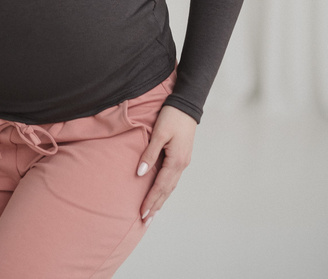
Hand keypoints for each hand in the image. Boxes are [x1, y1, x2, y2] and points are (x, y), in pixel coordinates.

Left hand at [137, 105, 196, 223]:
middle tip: (145, 220)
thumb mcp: (159, 133)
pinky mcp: (182, 157)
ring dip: (161, 200)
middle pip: (167, 190)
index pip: (160, 186)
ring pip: (171, 186)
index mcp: (176, 160)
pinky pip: (172, 178)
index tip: (142, 213)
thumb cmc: (172, 117)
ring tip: (152, 213)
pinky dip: (166, 189)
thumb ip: (149, 154)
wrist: (186, 106)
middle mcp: (181, 165)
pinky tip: (161, 193)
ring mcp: (183, 162)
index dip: (150, 200)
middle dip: (156, 206)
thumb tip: (140, 174)